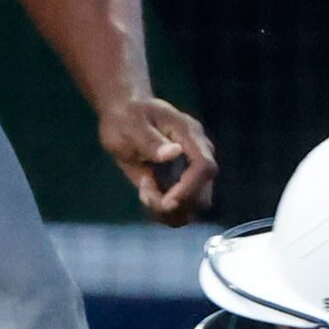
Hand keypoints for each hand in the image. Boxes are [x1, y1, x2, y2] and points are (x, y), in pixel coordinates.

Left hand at [100, 95, 217, 226]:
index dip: (189, 189)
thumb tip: (175, 152)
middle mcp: (198, 155)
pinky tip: (147, 191)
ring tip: (144, 188)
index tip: (165, 201)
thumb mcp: (132, 125)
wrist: (123, 117)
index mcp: (190, 135)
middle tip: (144, 188)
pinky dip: (162, 212)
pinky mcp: (182, 185)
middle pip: (202, 195)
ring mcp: (192, 172)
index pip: (204, 167)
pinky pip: (180, 211)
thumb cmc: (127, 117)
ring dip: (166, 210)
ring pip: (192, 208)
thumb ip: (151, 140)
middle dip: (172, 203)